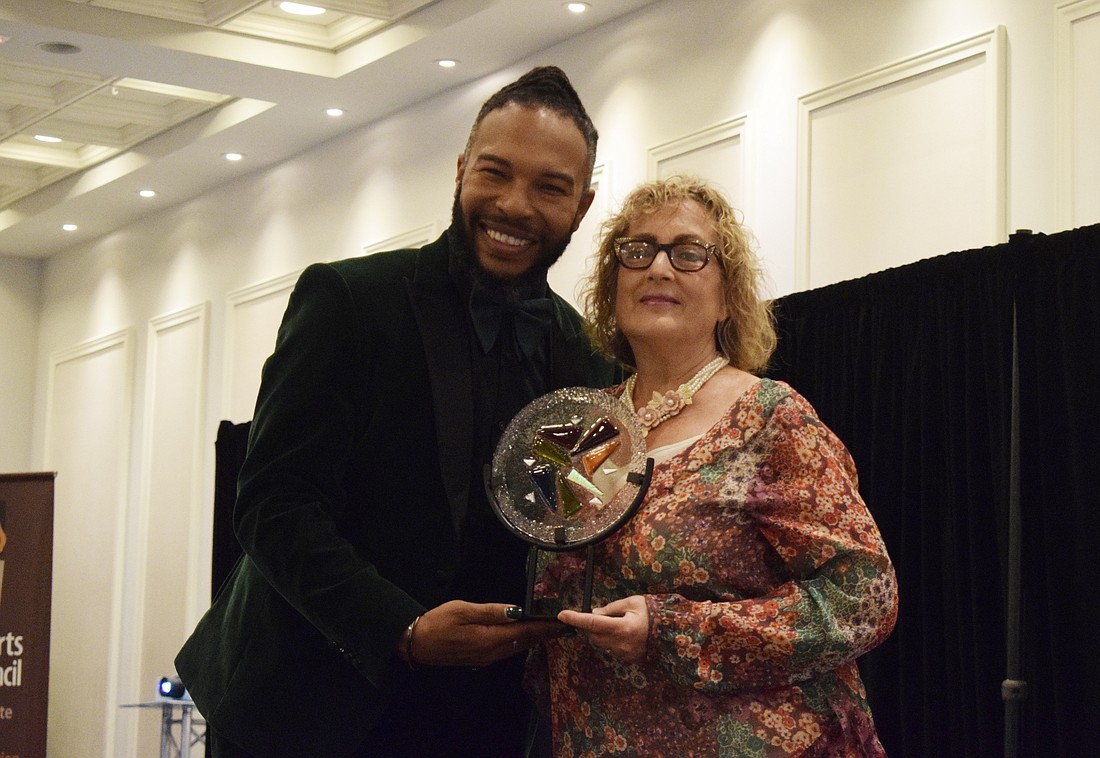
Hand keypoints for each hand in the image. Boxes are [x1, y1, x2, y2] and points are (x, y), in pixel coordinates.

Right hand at [404, 600, 564, 667]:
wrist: (417, 644)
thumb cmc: (438, 622)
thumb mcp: (463, 610)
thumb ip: (492, 611)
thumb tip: (518, 610)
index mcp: (490, 639)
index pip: (525, 631)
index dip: (545, 627)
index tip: (563, 621)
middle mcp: (493, 652)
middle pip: (526, 642)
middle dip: (545, 634)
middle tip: (564, 624)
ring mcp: (487, 658)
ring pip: (518, 647)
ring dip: (535, 638)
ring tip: (550, 629)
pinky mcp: (481, 658)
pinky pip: (508, 649)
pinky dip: (522, 641)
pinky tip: (526, 635)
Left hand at [557, 595, 648, 663]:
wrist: (673, 633)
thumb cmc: (653, 613)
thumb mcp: (633, 603)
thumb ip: (611, 608)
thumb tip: (594, 613)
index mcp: (623, 627)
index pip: (593, 623)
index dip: (576, 619)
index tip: (562, 615)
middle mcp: (621, 644)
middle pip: (594, 636)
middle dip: (591, 626)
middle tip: (602, 616)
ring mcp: (625, 655)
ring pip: (601, 644)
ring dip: (601, 634)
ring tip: (618, 624)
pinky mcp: (628, 660)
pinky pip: (611, 650)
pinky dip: (611, 641)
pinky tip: (624, 634)